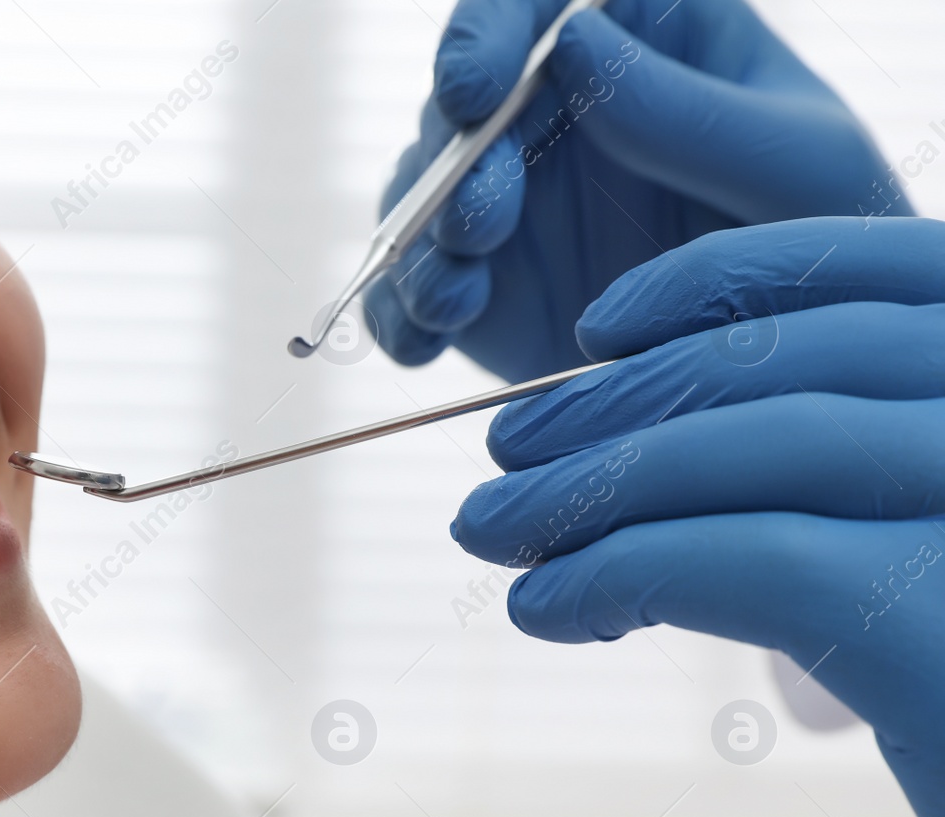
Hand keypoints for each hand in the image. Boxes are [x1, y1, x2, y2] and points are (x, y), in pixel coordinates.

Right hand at [364, 0, 907, 382]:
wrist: (794, 373)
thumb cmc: (822, 241)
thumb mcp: (793, 166)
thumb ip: (691, 112)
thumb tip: (573, 43)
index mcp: (640, 46)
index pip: (539, 3)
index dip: (488, 31)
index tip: (476, 89)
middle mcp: (557, 114)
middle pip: (460, 109)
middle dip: (453, 166)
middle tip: (482, 224)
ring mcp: (510, 203)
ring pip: (418, 198)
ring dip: (421, 246)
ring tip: (457, 298)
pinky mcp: (479, 288)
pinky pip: (407, 292)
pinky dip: (400, 318)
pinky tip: (424, 345)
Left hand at [450, 217, 944, 816]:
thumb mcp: (919, 529)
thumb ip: (828, 461)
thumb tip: (623, 448)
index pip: (865, 264)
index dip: (712, 282)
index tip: (595, 329)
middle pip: (783, 364)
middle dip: (613, 407)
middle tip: (502, 455)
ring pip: (752, 452)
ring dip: (590, 490)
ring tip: (491, 530)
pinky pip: (745, 564)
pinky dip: (621, 574)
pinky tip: (547, 607)